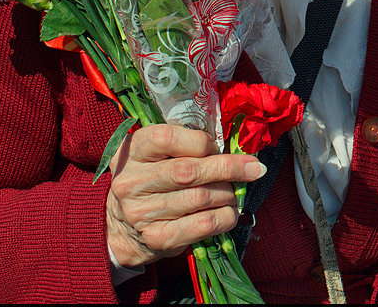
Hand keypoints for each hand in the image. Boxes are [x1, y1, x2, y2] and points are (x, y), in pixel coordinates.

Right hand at [105, 124, 266, 268]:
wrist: (124, 225)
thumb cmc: (155, 177)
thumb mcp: (160, 153)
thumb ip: (188, 145)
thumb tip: (237, 151)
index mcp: (133, 150)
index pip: (167, 139)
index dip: (201, 142)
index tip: (218, 147)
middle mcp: (132, 181)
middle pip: (188, 171)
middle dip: (228, 168)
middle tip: (253, 168)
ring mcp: (141, 211)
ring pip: (200, 198)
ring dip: (228, 194)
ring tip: (234, 192)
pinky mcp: (157, 237)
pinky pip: (202, 224)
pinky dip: (225, 217)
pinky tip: (230, 212)